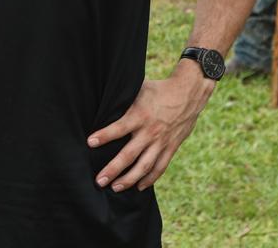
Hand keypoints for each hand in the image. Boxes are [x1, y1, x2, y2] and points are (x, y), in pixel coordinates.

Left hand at [87, 61, 214, 191]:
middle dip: (113, 169)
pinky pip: (160, 167)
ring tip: (115, 188)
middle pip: (129, 155)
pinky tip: (139, 187)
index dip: (104, 136)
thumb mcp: (137, 89)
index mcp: (139, 115)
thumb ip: (122, 100)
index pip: (118, 128)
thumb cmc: (157, 90)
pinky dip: (150, 178)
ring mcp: (161, 142)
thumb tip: (101, 101)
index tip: (89, 143)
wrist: (187, 95)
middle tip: (100, 180)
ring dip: (129, 179)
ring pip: (144, 166)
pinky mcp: (171, 147)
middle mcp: (150, 132)